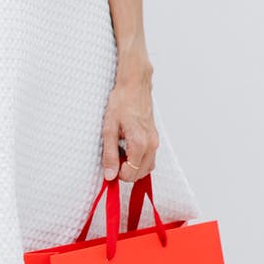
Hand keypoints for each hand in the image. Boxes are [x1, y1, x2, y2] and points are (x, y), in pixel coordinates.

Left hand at [101, 56, 157, 181]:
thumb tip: (110, 174)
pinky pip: (148, 158)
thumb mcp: (108, 130)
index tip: (108, 167)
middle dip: (125, 172)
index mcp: (140, 143)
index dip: (117, 175)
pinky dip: (138, 160)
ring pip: (146, 168)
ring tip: (118, 153)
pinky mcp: (154, 139)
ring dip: (132, 167)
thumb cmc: (121, 104)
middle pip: (140, 174)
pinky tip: (126, 149)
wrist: (134, 88)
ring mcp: (155, 142)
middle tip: (112, 159)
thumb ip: (110, 154)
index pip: (131, 174)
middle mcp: (151, 145)